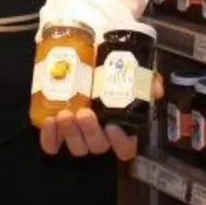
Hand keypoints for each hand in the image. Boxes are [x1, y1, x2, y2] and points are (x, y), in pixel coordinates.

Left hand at [39, 72, 163, 161]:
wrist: (76, 56)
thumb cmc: (105, 67)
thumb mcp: (129, 68)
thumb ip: (146, 78)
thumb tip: (155, 88)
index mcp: (119, 124)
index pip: (126, 148)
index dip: (121, 142)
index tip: (113, 126)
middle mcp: (99, 133)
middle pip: (98, 146)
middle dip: (90, 132)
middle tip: (85, 113)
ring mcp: (77, 134)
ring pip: (76, 147)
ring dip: (70, 133)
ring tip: (66, 113)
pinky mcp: (56, 131)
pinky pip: (52, 145)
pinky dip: (49, 137)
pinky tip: (50, 121)